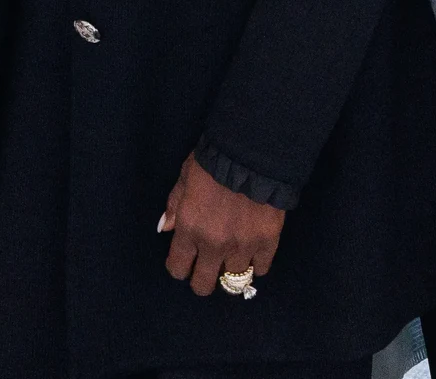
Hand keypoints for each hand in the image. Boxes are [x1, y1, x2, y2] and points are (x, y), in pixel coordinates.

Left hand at [160, 154, 285, 298]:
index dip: (179, 267)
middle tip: (206, 267)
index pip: (178, 268)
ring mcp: (243, 246)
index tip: (184, 261)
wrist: (253, 151)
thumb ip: (175, 205)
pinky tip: (252, 253)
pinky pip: (260, 269)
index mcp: (190, 228)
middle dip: (201, 279)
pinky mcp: (268, 242)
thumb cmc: (214, 160)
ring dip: (230, 270)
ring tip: (232, 257)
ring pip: (233, 280)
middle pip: (203, 284)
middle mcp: (214, 244)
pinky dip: (255, 264)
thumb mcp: (185, 177)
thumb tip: (166, 229)